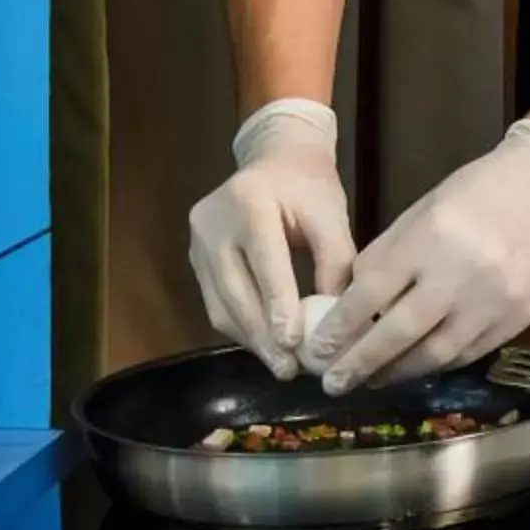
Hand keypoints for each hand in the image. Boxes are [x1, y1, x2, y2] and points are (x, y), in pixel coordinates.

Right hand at [187, 99, 357, 376]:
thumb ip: (335, 262)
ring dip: (251, 338)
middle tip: (290, 368)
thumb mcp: (331, 216)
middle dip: (263, 334)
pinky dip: (241, 327)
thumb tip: (334, 320)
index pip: (263, 259)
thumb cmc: (309, 188)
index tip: (293, 342)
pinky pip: (215, 301)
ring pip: (221, 303)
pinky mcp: (194, 258)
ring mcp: (197, 241)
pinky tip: (265, 344)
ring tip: (281, 365)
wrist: (274, 160)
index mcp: (249, 200)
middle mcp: (212, 222)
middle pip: (235, 288)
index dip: (277, 303)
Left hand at [307, 119, 529, 392]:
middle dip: (361, 363)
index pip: (374, 293)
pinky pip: (469, 354)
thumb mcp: (422, 211)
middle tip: (334, 383)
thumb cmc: (476, 193)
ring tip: (372, 380)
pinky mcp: (518, 319)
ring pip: (436, 354)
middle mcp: (463, 274)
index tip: (319, 349)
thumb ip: (387, 257)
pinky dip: (437, 363)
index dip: (342, 326)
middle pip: (400, 333)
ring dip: (398, 372)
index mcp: (432, 238)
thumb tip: (350, 304)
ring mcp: (495, 301)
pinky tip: (416, 365)